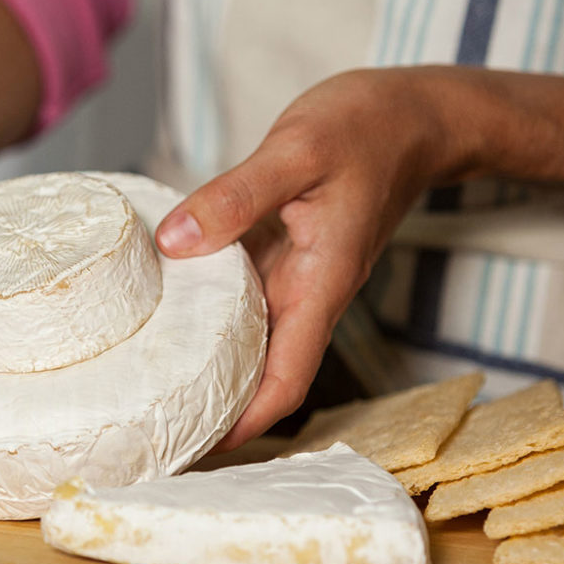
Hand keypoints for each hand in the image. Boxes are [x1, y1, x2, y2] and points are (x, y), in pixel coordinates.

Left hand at [155, 67, 470, 446]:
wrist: (411, 115)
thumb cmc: (365, 128)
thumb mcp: (296, 152)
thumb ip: (235, 196)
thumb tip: (174, 242)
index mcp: (321, 284)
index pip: (288, 379)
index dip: (248, 423)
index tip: (201, 448)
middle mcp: (308, 293)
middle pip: (263, 374)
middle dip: (218, 409)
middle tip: (155, 427)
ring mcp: (295, 277)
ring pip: (252, 340)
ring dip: (212, 367)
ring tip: (152, 385)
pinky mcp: (283, 254)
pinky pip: (244, 298)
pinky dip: (210, 315)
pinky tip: (170, 313)